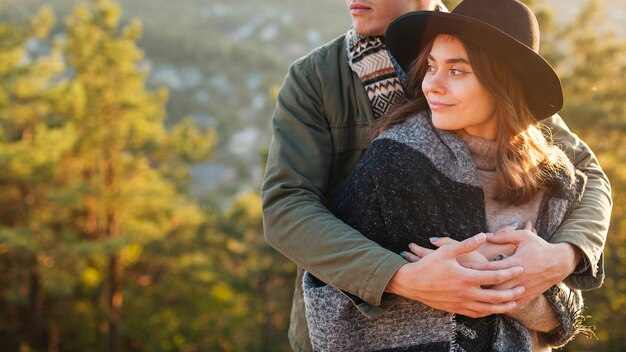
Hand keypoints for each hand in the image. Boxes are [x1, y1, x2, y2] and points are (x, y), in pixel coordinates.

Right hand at [386, 233, 524, 317]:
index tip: (520, 268)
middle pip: (495, 296)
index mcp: (465, 277)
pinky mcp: (456, 309)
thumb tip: (482, 235)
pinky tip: (493, 310)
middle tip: (523, 288)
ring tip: (514, 303)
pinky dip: (488, 312)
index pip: (494, 277)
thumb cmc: (428, 265)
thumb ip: (466, 244)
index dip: (509, 273)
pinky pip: (476, 314)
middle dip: (511, 293)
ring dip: (503, 307)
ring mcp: (461, 303)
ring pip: (488, 309)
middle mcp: (465, 293)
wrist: (411, 283)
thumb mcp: (446, 251)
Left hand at [463, 221, 581, 305]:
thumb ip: (504, 236)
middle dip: (475, 284)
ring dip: (485, 298)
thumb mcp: (524, 236)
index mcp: (515, 263)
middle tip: (458, 284)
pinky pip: (511, 306)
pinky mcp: (527, 297)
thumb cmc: (540, 247)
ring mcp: (523, 289)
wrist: (560, 263)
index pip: (489, 266)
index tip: (460, 266)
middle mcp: (518, 278)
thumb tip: (485, 235)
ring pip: (500, 298)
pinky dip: (498, 307)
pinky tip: (486, 307)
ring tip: (468, 297)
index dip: (474, 267)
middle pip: (492, 285)